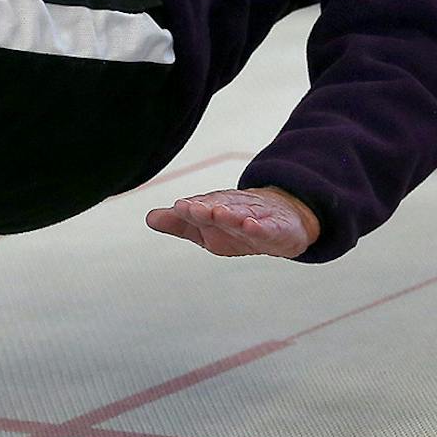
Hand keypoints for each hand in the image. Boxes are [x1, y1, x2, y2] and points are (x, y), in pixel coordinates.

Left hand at [145, 186, 319, 258]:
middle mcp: (236, 210)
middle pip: (221, 207)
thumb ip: (180, 224)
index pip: (202, 207)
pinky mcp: (278, 229)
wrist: (286, 219)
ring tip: (218, 213)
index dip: (191, 208)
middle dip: (207, 208)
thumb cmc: (239, 224)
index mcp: (217, 209)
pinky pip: (269, 228)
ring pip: (243, 215)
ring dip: (230, 214)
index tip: (179, 207)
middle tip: (192, 208)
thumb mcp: (208, 227)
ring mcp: (259, 218)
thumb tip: (149, 218)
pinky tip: (252, 226)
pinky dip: (261, 227)